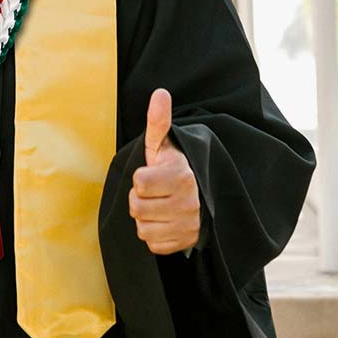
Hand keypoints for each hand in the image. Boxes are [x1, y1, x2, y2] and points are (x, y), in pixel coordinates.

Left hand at [128, 87, 200, 254]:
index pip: (140, 183)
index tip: (151, 175)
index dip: (139, 179)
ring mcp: (188, 226)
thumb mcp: (163, 145)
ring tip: (158, 207)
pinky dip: (154, 235)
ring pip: (142, 228)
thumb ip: (158, 122)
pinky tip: (163, 222)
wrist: (200, 197)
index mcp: (182, 176)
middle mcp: (189, 203)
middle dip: (139, 199)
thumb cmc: (172, 168)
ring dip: (145, 218)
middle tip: (153, 193)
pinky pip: (152, 244)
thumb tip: (160, 93)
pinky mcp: (184, 244)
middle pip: (137, 208)